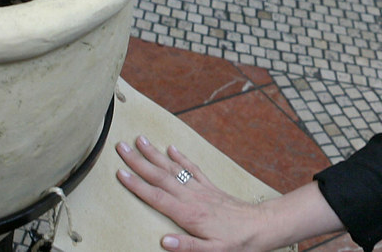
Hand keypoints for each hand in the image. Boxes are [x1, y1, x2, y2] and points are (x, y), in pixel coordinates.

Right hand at [116, 135, 268, 250]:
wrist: (261, 226)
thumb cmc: (237, 242)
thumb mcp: (213, 251)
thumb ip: (187, 246)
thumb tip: (163, 241)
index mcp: (189, 214)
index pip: (156, 197)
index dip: (137, 185)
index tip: (120, 172)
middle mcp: (192, 197)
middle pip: (160, 176)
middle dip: (139, 162)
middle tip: (121, 146)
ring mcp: (201, 190)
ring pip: (173, 168)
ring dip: (155, 154)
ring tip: (140, 139)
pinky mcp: (210, 187)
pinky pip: (192, 169)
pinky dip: (181, 158)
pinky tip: (171, 148)